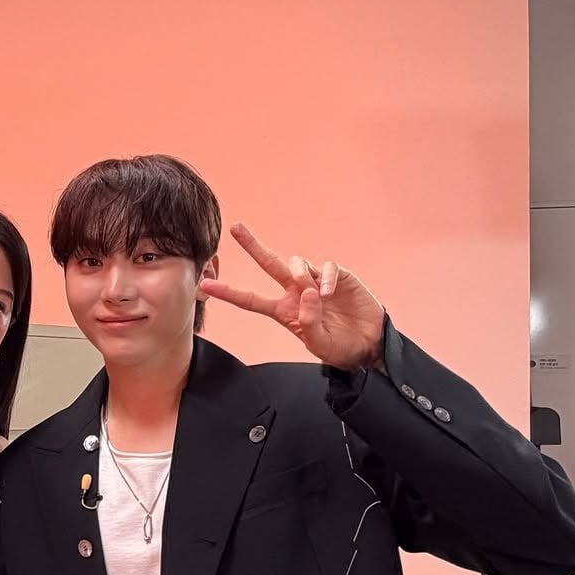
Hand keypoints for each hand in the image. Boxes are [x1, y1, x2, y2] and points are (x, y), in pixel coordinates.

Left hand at [201, 225, 384, 370]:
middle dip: (252, 246)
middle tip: (235, 228)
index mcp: (284, 311)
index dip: (229, 292)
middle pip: (270, 264)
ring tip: (314, 296)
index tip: (206, 285)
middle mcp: (296, 292)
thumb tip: (306, 293)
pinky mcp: (337, 276)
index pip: (251, 300)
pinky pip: (324, 267)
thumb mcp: (318, 344)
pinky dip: (324, 276)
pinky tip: (328, 290)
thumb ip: (308, 322)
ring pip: (296, 265)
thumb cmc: (339, 346)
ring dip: (300, 276)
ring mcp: (315, 281)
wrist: (368, 343)